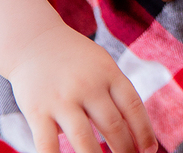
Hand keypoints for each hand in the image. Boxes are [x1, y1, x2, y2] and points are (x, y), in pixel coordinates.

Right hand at [7, 25, 156, 152]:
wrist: (33, 41)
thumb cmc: (75, 60)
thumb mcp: (102, 66)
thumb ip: (114, 95)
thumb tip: (131, 136)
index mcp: (108, 73)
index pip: (133, 106)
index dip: (144, 132)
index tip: (149, 151)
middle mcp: (88, 85)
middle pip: (113, 125)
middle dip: (124, 150)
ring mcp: (62, 98)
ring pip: (84, 139)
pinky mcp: (37, 110)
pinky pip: (48, 144)